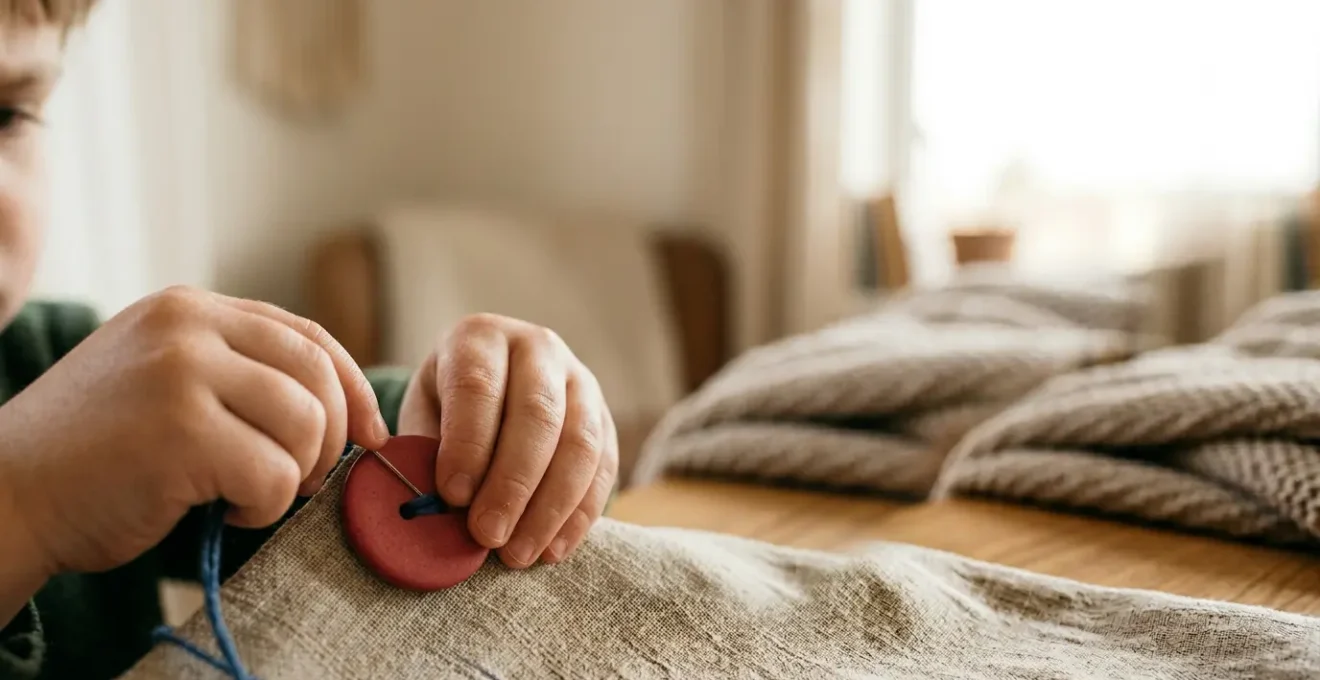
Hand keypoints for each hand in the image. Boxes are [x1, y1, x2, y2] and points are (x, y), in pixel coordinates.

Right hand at [0, 286, 388, 577]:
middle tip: (304, 477)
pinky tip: (225, 510)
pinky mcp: (180, 430)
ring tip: (249, 493)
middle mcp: (187, 327)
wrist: (7, 495)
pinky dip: (265, 505)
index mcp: (188, 309)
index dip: (350, 386)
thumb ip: (235, 370)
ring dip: (293, 474)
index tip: (369, 433)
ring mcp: (182, 373)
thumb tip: (342, 402)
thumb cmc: (95, 454)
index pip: (305, 335)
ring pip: (304, 422)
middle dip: (331, 434)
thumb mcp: (165, 380)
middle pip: (314, 373)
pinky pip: (273, 473)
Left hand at [397, 313, 617, 567]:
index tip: (451, 496)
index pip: (479, 386)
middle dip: (512, 483)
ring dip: (549, 508)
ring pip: (580, 444)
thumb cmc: (446, 412)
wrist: (491, 393)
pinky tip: (551, 550)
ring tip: (517, 554)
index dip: (468, 444)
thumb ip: (426, 457)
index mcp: (481, 337)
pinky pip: (604, 469)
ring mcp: (581, 381)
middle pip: (538, 414)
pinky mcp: (606, 420)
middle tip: (487, 535)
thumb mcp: (424, 419)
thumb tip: (432, 513)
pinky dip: (578, 516)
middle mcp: (538, 348)